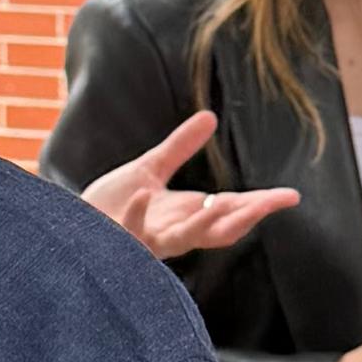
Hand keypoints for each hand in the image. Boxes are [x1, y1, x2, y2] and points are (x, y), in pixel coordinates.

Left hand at [84, 113, 299, 262]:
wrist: (69, 228)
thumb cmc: (110, 205)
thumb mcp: (149, 170)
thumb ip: (179, 147)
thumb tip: (210, 118)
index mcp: (185, 215)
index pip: (231, 211)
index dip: (261, 204)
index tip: (291, 196)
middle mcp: (172, 233)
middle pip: (219, 230)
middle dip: (247, 216)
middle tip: (273, 203)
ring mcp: (147, 241)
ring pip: (183, 239)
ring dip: (204, 223)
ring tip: (224, 204)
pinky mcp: (119, 243)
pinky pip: (131, 232)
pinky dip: (137, 216)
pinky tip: (142, 195)